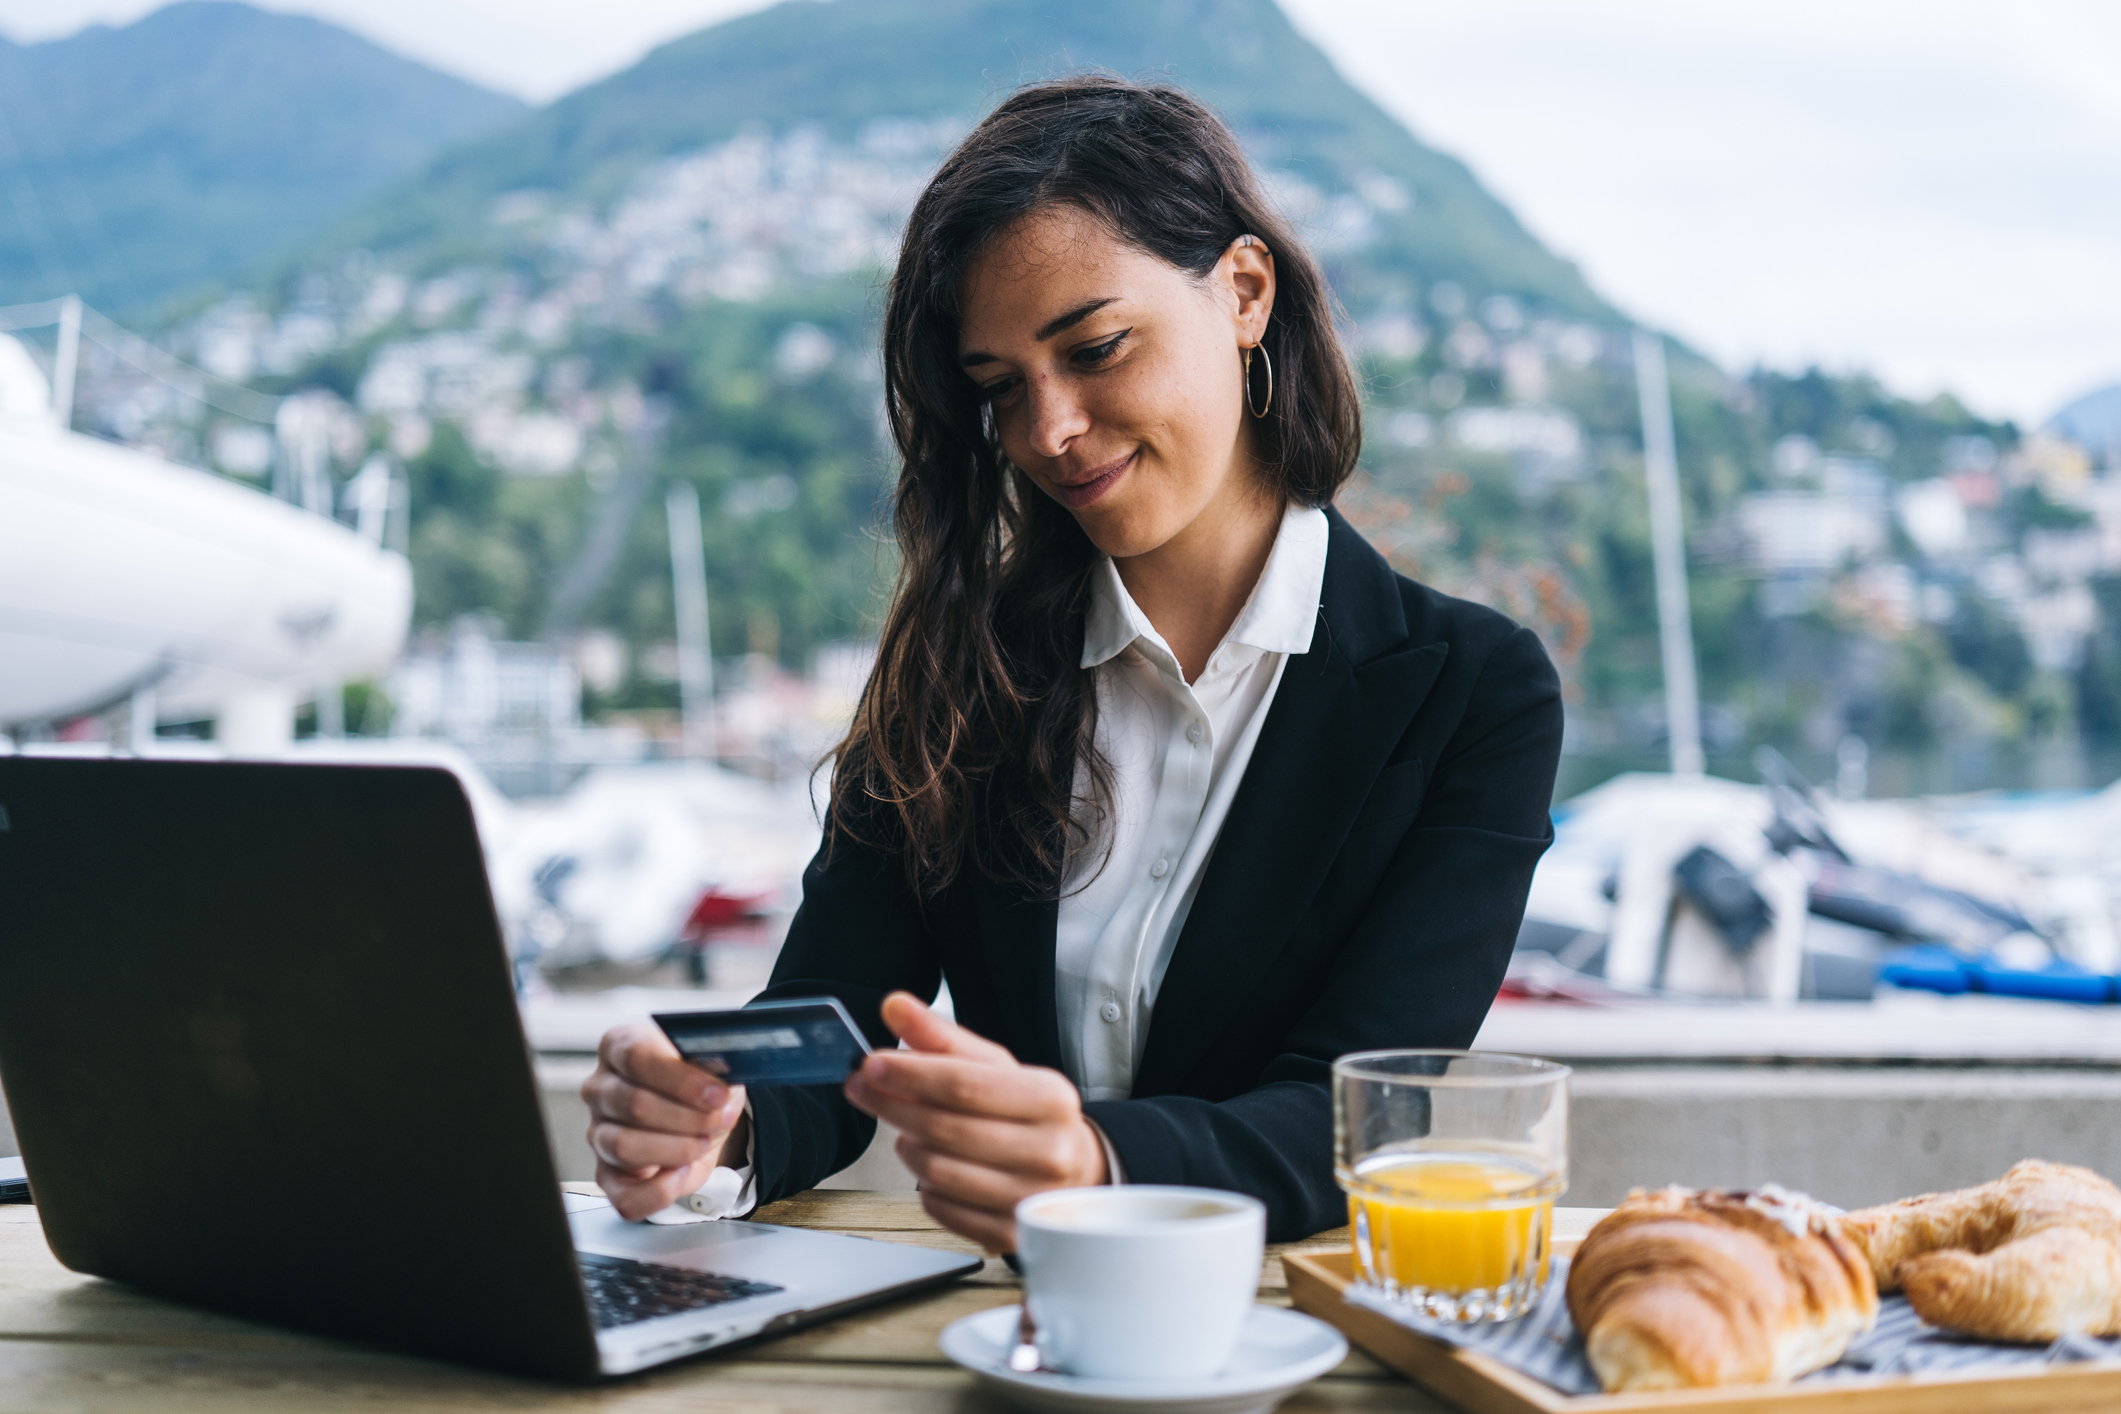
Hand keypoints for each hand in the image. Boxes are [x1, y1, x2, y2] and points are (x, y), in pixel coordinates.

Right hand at [581, 1022, 749, 1220]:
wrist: (701, 1114)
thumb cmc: (698, 1084)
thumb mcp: (711, 1065)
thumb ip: (714, 1068)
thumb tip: (723, 1085)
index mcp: (620, 1047)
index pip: (637, 1056)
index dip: (681, 1079)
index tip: (718, 1094)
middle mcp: (600, 1089)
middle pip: (633, 1103)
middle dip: (687, 1117)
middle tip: (719, 1119)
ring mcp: (598, 1133)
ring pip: (623, 1146)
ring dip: (675, 1149)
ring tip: (702, 1143)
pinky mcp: (607, 1176)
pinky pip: (623, 1196)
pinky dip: (658, 1192)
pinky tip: (681, 1175)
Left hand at [844, 991, 1107, 1251]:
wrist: (1074, 1170)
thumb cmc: (1029, 1113)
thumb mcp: (996, 1067)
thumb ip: (942, 1037)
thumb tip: (894, 1005)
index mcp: (1050, 1097)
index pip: (965, 1084)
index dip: (910, 1074)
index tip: (871, 1064)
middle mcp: (1049, 1150)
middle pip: (945, 1128)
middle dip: (892, 1106)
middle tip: (863, 1089)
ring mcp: (1031, 1198)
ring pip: (937, 1171)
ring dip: (907, 1146)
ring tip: (908, 1131)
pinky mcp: (1010, 1235)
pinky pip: (941, 1208)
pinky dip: (924, 1185)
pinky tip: (932, 1167)